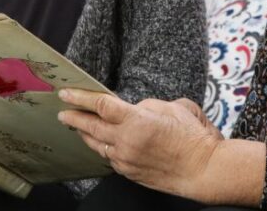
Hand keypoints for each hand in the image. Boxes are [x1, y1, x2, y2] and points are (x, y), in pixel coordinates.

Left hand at [57, 89, 222, 201]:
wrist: (204, 170)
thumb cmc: (193, 138)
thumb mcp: (173, 108)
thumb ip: (146, 107)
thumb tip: (132, 110)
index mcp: (137, 121)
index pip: (100, 105)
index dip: (80, 97)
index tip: (66, 93)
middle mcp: (127, 141)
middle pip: (91, 126)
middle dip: (73, 117)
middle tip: (62, 112)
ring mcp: (126, 160)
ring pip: (97, 144)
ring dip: (86, 134)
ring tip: (78, 126)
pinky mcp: (129, 173)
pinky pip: (109, 157)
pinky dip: (103, 147)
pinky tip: (101, 142)